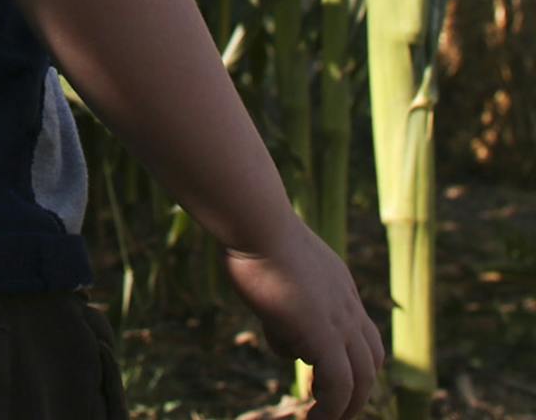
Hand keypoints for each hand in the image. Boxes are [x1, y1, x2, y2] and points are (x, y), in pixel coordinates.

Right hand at [221, 218, 385, 419]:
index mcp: (339, 285)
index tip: (327, 373)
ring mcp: (339, 322)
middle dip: (359, 390)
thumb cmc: (251, 233)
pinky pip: (337, 384)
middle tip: (338, 410)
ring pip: (362, 378)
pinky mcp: (323, 336)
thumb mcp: (270, 268)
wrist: (258, 223)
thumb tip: (281, 334)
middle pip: (371, 358)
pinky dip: (331, 408)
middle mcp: (348, 305)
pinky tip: (314, 419)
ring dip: (347, 406)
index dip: (351, 356)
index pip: (360, 329)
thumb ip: (280, 299)